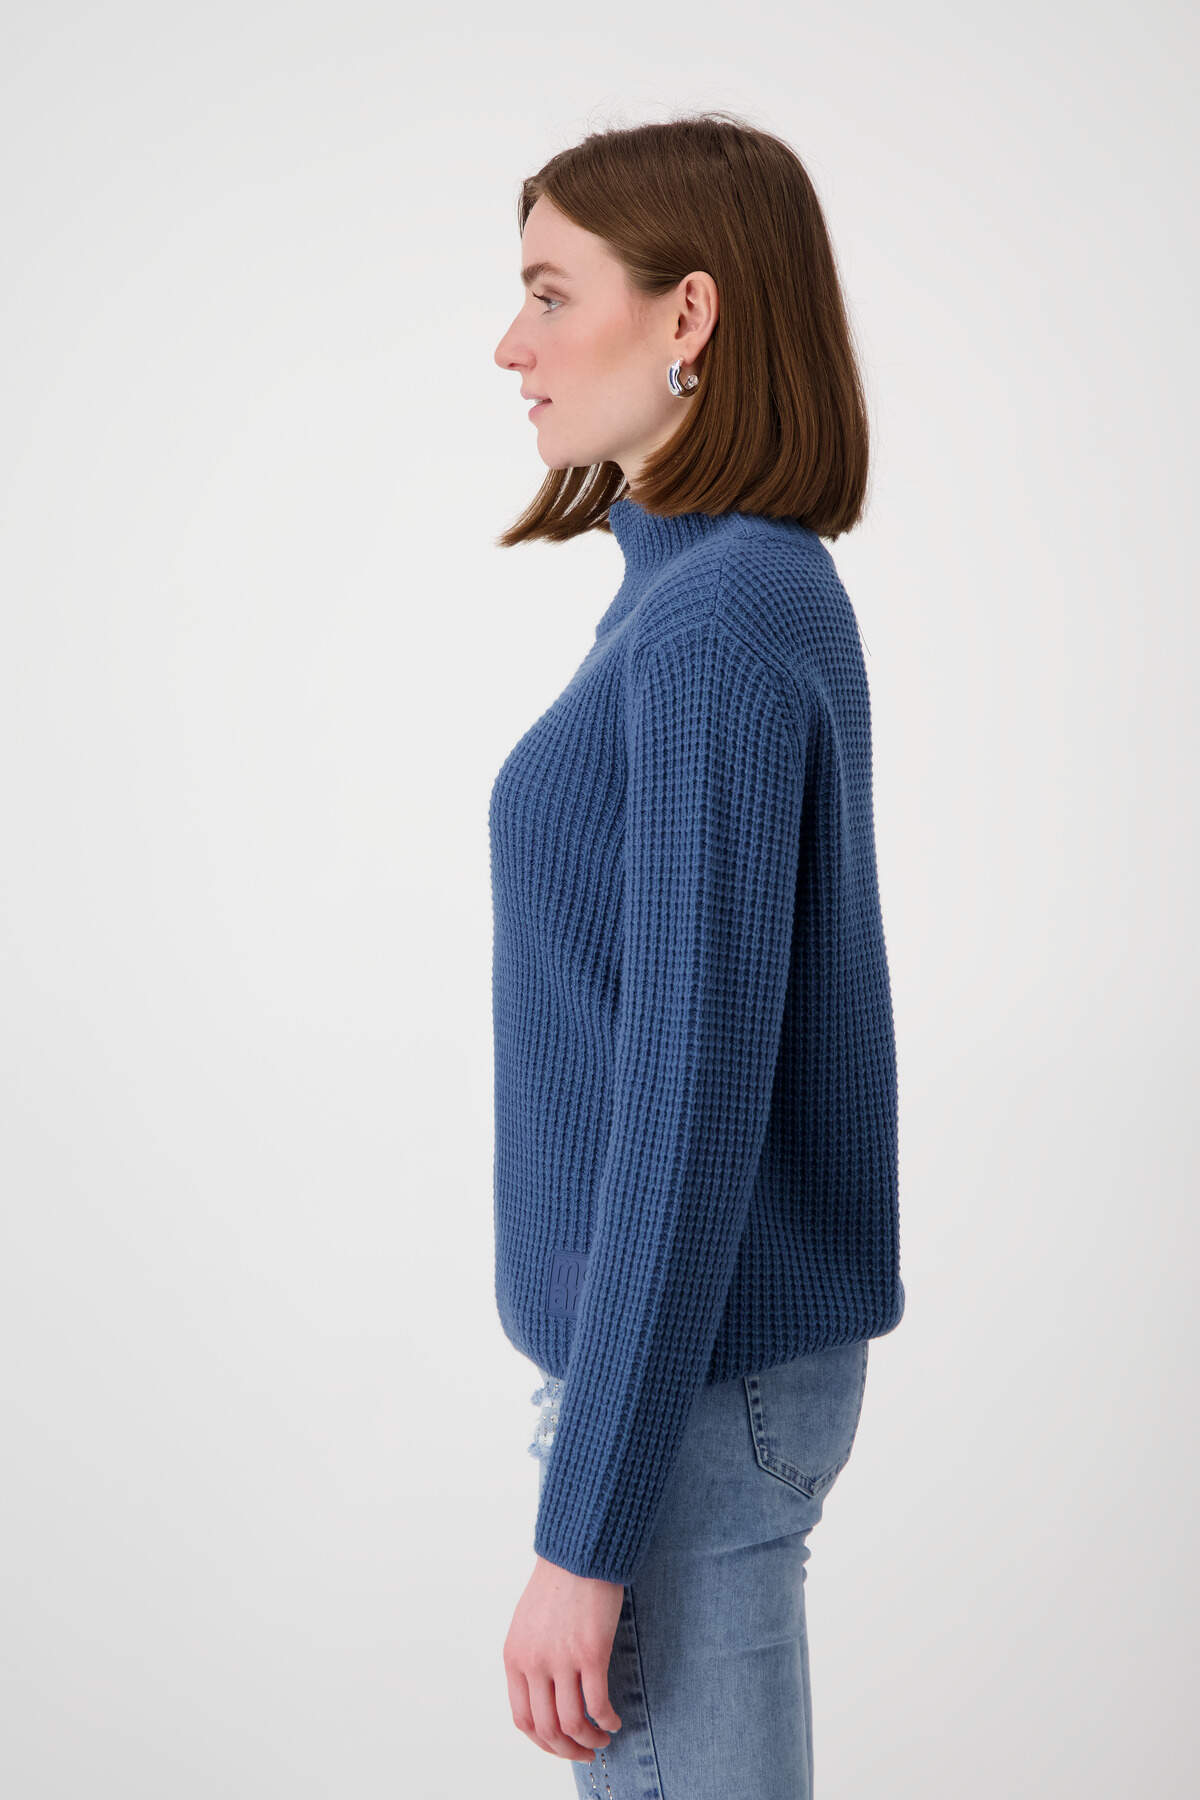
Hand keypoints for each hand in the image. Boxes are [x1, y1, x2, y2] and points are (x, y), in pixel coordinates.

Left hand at [503, 1554, 623, 1761]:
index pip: (523, 1719)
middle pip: (547, 1729)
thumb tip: (545, 1697)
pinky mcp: (591, 1653)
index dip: (543, 1742)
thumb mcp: (528, 1625)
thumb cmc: (557, 1584)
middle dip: (567, 1750)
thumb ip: (531, 1660)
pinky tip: (614, 1720)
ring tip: (603, 1739)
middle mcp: (534, 1663)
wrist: (578, 1552)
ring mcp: (562, 1659)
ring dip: (590, 1740)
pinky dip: (607, 1720)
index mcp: (515, 1658)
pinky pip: (598, 1705)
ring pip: (573, 1724)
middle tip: (585, 1752)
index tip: (560, 1745)